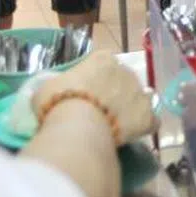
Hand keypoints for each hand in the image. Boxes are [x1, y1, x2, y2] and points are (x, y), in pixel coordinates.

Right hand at [33, 52, 153, 145]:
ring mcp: (140, 93)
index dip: (94, 79)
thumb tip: (52, 95)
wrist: (79, 125)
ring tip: (115, 126)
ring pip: (139, 98)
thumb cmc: (58, 102)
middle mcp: (126, 71)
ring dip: (130, 108)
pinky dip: (143, 127)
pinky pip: (150, 121)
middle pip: (122, 80)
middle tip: (98, 112)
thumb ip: (54, 88)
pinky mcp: (147, 117)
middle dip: (113, 93)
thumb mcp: (45, 89)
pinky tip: (132, 136)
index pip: (102, 64)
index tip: (85, 94)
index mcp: (102, 60)